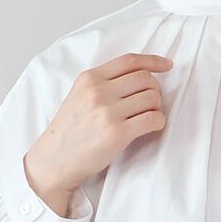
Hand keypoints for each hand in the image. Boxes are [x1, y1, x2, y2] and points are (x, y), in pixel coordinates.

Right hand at [24, 51, 173, 196]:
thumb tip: (140, 77)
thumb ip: (103, 83)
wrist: (54, 161)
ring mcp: (108, 112)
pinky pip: (153, 119)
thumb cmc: (69, 131)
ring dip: (156, 107)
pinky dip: (158, 122)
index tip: (167, 66)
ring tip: (147, 116)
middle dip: (156, 89)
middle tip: (151, 102)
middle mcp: (98, 91)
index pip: (130, 61)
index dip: (154, 61)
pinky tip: (151, 127)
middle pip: (145, 78)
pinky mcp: (117, 133)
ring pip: (152, 98)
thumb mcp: (79, 96)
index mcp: (89, 78)